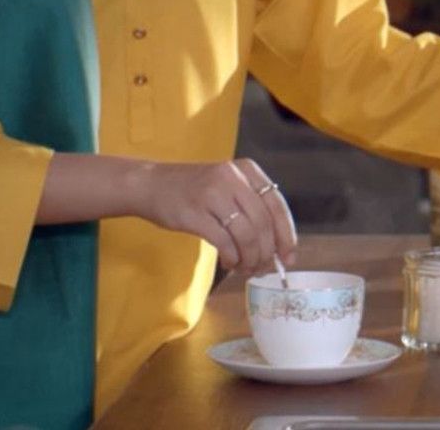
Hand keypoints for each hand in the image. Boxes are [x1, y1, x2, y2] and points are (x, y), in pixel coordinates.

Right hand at [135, 157, 298, 275]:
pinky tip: (230, 263)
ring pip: (246, 234)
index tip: (288, 257)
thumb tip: (277, 247)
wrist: (151, 184)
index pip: (277, 205)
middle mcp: (233, 178)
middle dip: (267, 252)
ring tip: (246, 268)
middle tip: (264, 269)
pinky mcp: (194, 213)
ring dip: (250, 258)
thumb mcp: (228, 185)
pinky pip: (224, 241)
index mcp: (247, 169)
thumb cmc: (195, 190)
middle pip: (263, 223)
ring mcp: (213, 194)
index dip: (286, 234)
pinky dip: (232, 257)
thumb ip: (252, 208)